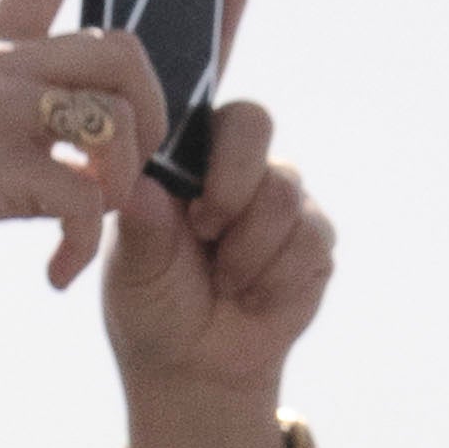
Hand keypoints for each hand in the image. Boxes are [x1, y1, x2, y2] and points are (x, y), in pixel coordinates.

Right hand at [0, 0, 193, 308]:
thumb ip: (22, 103)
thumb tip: (93, 125)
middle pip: (121, 50)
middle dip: (154, 109)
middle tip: (134, 161)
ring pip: (118, 119)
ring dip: (125, 181)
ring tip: (95, 218)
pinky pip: (86, 198)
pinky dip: (83, 244)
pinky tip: (57, 270)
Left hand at [95, 58, 333, 447]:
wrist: (196, 370)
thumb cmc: (153, 306)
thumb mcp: (133, 265)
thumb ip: (143, 221)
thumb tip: (142, 182)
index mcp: (184, 156)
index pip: (200, 91)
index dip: (217, 77)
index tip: (206, 117)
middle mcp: (235, 166)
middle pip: (255, 121)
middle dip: (232, 183)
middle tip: (207, 230)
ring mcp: (280, 200)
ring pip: (283, 190)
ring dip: (249, 248)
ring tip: (225, 282)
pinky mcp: (314, 241)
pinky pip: (310, 239)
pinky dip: (275, 278)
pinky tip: (252, 298)